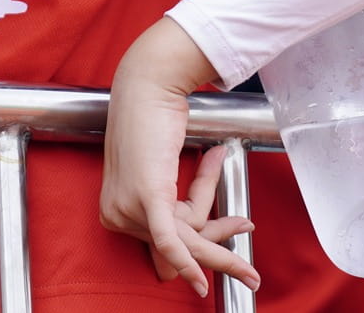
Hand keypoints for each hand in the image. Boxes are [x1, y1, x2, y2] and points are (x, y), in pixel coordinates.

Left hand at [101, 20, 257, 297]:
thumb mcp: (158, 172)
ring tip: (246, 222)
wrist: (148, 83)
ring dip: (221, 226)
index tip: (230, 231)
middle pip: (178, 243)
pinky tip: (199, 281)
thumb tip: (199, 233)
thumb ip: (172, 206)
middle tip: (249, 257)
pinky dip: (187, 262)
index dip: (201, 242)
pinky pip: (169, 240)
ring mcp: (128, 206)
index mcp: (115, 210)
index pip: (165, 243)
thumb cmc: (153, 118)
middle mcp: (115, 214)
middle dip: (217, 245)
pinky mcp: (147, 196)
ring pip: (188, 234)